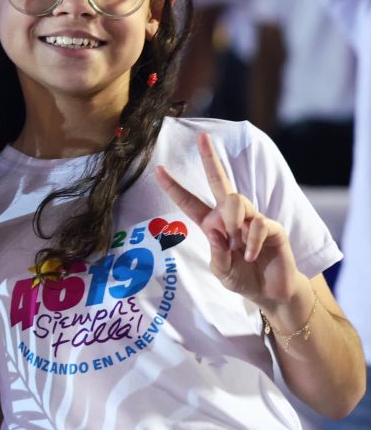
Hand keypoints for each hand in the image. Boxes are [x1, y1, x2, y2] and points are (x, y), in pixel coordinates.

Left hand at [154, 131, 306, 311]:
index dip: (174, 187)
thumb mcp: (221, 272)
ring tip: (237, 246)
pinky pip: (258, 224)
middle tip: (202, 137)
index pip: (189, 202)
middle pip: (218, 181)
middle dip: (210, 158)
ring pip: (236, 200)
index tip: (158, 169)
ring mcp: (252, 218)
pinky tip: (251, 255)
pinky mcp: (272, 227)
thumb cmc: (242, 278)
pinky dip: (251, 241)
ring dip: (233, 223)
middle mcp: (231, 216)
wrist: (271, 292)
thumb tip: (214, 231)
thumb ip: (216, 254)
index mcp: (212, 224)